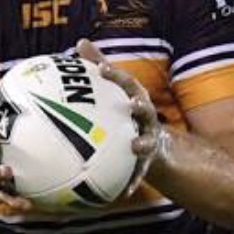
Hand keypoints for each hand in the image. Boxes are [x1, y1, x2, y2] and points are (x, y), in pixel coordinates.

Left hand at [76, 38, 165, 195]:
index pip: (127, 82)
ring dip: (143, 143)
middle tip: (133, 104)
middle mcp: (145, 116)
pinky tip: (126, 192)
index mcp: (134, 97)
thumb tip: (80, 41)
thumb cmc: (124, 109)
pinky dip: (134, 181)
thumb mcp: (113, 88)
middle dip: (141, 106)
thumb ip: (98, 64)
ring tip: (135, 146)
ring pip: (148, 139)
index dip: (116, 75)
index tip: (103, 68)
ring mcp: (148, 137)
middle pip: (145, 109)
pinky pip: (140, 173)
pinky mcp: (148, 161)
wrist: (153, 142)